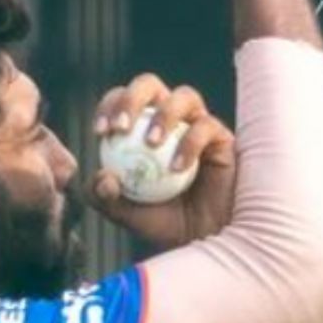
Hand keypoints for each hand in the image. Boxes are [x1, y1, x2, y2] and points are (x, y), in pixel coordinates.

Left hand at [88, 74, 236, 250]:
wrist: (202, 238)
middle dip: (132, 98)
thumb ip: (104, 197)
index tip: (100, 132)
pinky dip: (189, 144)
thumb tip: (101, 177)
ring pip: (183, 96)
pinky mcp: (222, 138)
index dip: (109, 107)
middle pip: (149, 84)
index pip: (121, 101)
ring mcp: (197, 124)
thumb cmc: (161, 222)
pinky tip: (177, 168)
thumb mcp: (124, 213)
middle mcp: (169, 118)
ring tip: (151, 144)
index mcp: (139, 127)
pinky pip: (206, 126)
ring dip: (163, 115)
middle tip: (121, 128)